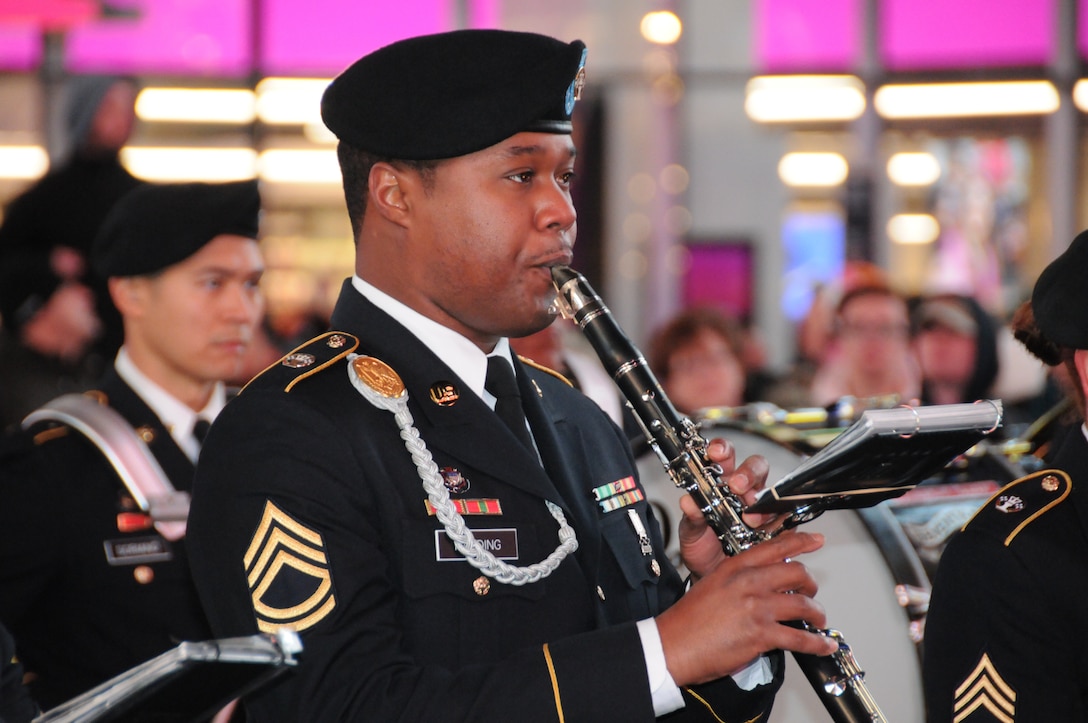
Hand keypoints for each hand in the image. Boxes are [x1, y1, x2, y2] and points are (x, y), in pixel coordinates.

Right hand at [656, 531, 836, 685]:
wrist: (673, 644)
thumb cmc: (687, 620)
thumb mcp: (712, 585)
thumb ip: (738, 581)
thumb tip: (762, 586)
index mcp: (735, 567)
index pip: (775, 547)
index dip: (801, 541)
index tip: (816, 540)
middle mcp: (748, 582)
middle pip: (797, 573)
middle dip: (811, 585)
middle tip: (811, 593)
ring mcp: (756, 607)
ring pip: (803, 605)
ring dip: (817, 614)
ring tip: (817, 620)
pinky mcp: (761, 634)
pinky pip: (800, 638)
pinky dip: (816, 644)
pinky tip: (823, 646)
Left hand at [677, 438, 772, 579]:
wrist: (712, 576)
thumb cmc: (702, 547)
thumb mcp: (691, 532)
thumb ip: (691, 517)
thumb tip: (687, 501)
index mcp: (720, 482)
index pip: (725, 456)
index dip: (722, 449)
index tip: (715, 453)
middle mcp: (744, 491)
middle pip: (755, 467)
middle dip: (747, 473)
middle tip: (736, 486)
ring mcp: (762, 508)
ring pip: (773, 491)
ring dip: (762, 502)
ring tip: (750, 518)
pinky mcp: (777, 528)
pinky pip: (786, 519)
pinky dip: (778, 523)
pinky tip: (767, 530)